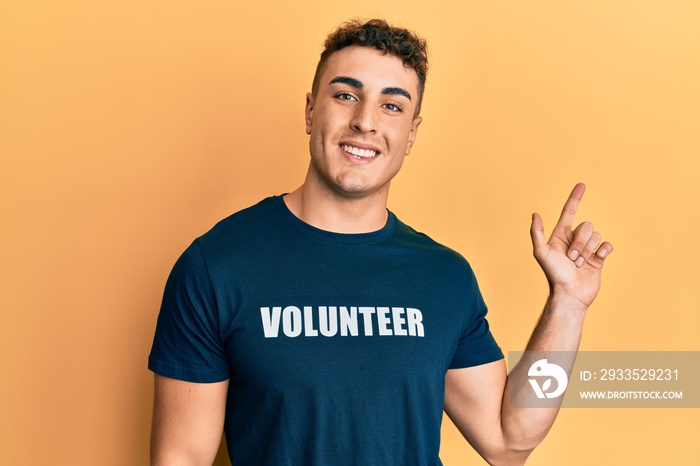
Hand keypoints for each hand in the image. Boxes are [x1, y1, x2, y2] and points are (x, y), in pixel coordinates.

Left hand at [530, 183, 612, 307]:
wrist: (570, 294)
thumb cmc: (554, 274)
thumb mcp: (541, 253)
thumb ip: (537, 233)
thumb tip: (535, 214)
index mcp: (560, 235)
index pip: (569, 212)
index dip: (575, 198)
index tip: (582, 185)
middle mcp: (574, 240)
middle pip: (586, 226)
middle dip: (580, 242)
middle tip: (572, 259)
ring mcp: (587, 248)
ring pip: (596, 235)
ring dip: (588, 250)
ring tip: (579, 264)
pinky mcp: (598, 258)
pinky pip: (607, 244)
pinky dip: (603, 250)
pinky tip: (597, 258)